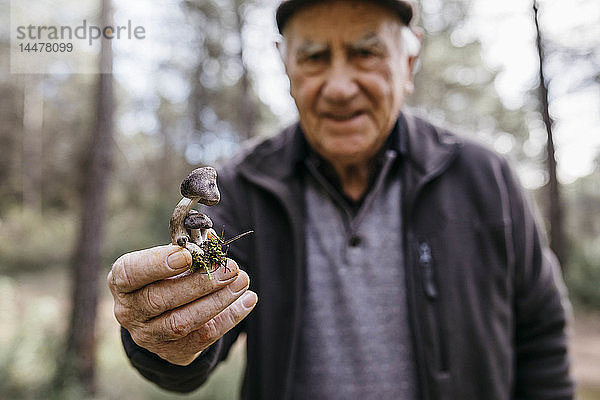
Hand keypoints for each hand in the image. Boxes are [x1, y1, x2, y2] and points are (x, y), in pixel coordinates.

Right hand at [107, 243, 257, 365]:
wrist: (162, 318)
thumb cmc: (165, 277)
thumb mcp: (168, 259)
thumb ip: (187, 248)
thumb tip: (212, 238)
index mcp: (122, 282)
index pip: (130, 273)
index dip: (157, 264)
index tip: (187, 255)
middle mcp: (129, 312)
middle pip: (160, 299)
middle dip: (200, 282)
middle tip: (229, 268)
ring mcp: (149, 336)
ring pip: (182, 322)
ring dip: (217, 300)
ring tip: (242, 281)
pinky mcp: (173, 352)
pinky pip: (203, 337)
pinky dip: (229, 318)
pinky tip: (248, 300)